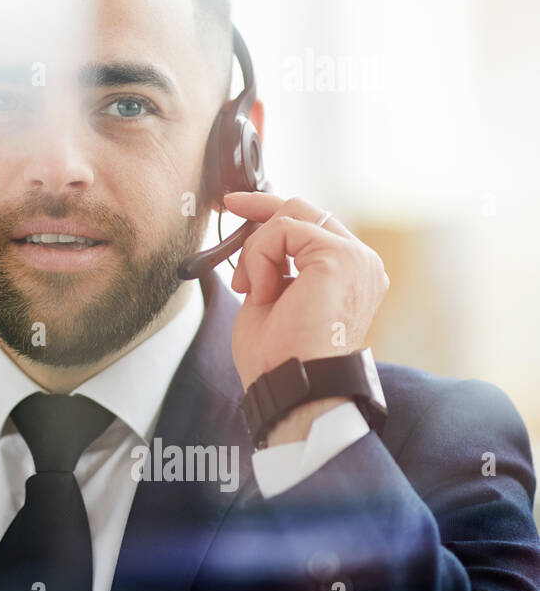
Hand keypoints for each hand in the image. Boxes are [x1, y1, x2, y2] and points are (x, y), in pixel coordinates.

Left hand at [220, 193, 389, 403]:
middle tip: (229, 205)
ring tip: (252, 290)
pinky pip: (284, 230)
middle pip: (306, 210)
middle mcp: (361, 263)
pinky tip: (262, 291)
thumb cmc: (278, 357)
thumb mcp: (271, 298)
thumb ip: (273, 266)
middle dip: (261, 206)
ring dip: (256, 251)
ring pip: (290, 218)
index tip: (237, 205)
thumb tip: (256, 241)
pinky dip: (259, 256)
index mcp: (349, 275)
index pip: (312, 226)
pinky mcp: (341, 257)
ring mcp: (356, 258)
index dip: (272, 211)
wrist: (292, 385)